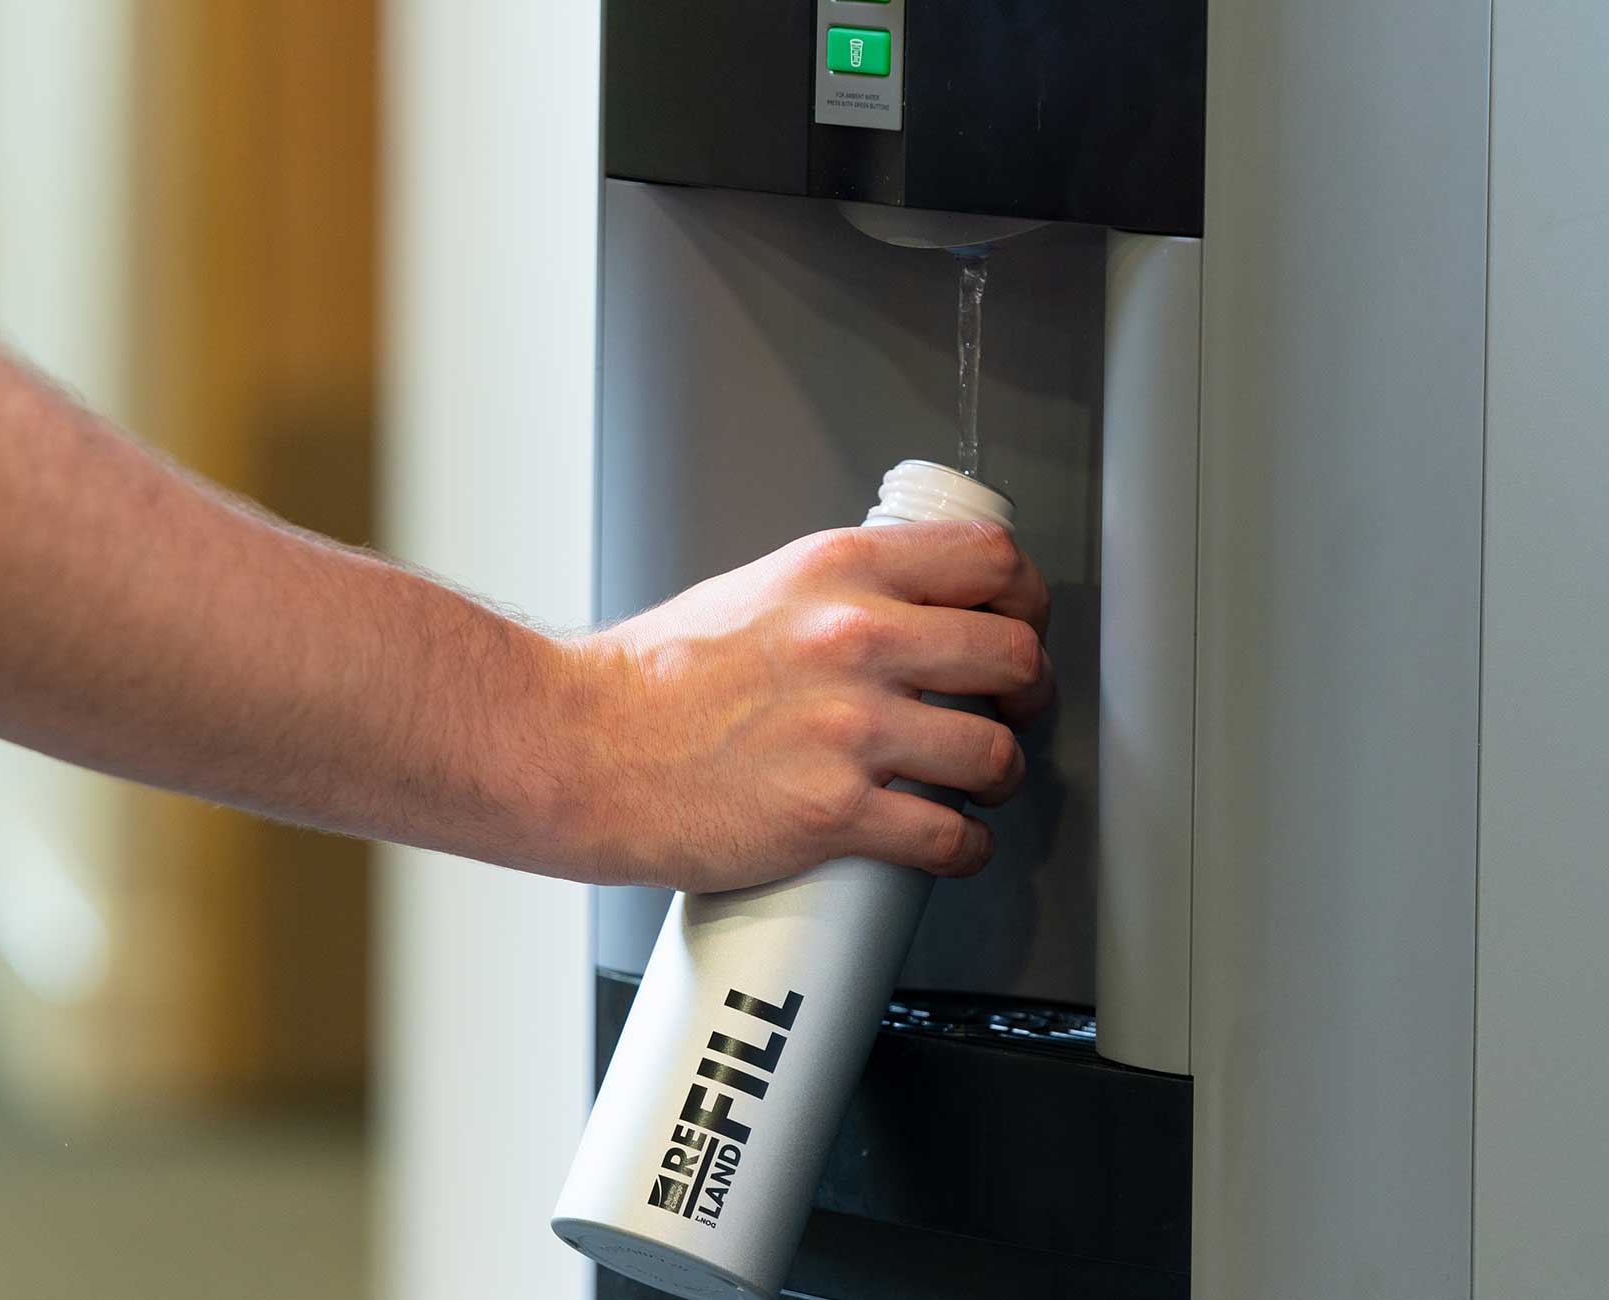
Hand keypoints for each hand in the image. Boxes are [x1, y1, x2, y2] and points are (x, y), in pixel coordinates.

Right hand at [562, 520, 1052, 891]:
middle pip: (1015, 656)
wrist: (579, 749)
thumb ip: (836, 594)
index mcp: (838, 571)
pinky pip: (949, 837)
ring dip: (999, 776)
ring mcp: (850, 728)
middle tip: (1013, 710)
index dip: (1026, 601)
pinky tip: (950, 842)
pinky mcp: (835, 813)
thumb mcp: (755, 590)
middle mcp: (855, 639)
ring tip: (975, 783)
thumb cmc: (650, 682)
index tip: (1020, 624)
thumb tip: (905, 612)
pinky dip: (965, 849)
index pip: (989, 563)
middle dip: (1028, 694)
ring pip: (994, 753)